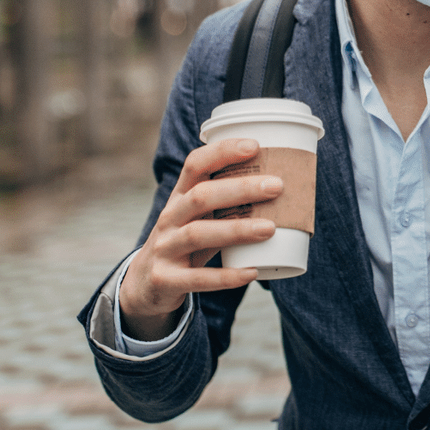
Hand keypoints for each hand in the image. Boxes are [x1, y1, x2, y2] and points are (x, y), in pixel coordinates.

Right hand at [118, 138, 282, 339]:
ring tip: (270, 228)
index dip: (222, 152)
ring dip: (236, 230)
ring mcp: (165, 249)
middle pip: (201, 197)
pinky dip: (226, 276)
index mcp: (179, 198)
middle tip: (277, 186)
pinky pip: (197, 279)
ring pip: (197, 234)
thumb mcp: (198, 218)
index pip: (195, 165)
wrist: (145, 284)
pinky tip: (253, 272)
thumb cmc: (185, 242)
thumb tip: (284, 187)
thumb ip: (227, 204)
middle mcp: (169, 218)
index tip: (255, 145)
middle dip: (239, 189)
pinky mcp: (166, 279)